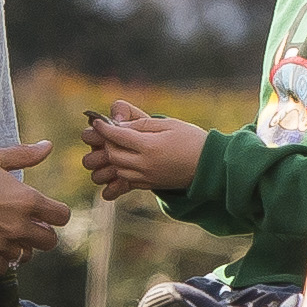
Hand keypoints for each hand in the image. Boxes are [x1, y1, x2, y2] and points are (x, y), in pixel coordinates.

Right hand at [0, 143, 69, 268]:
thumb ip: (24, 154)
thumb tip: (47, 146)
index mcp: (26, 200)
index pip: (61, 216)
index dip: (57, 213)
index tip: (48, 211)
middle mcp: (18, 225)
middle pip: (50, 241)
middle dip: (43, 232)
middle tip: (30, 225)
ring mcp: (1, 243)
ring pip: (27, 256)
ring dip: (23, 247)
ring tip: (10, 236)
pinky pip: (4, 268)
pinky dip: (2, 260)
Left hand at [81, 107, 205, 200]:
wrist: (210, 166)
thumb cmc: (192, 140)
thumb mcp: (169, 124)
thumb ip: (143, 125)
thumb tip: (120, 126)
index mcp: (149, 146)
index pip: (118, 136)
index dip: (104, 128)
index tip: (97, 122)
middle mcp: (145, 164)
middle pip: (113, 155)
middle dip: (106, 144)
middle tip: (107, 133)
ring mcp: (147, 177)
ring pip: (118, 169)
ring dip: (112, 158)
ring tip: (116, 146)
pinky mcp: (151, 184)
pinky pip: (128, 180)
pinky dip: (122, 170)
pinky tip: (125, 161)